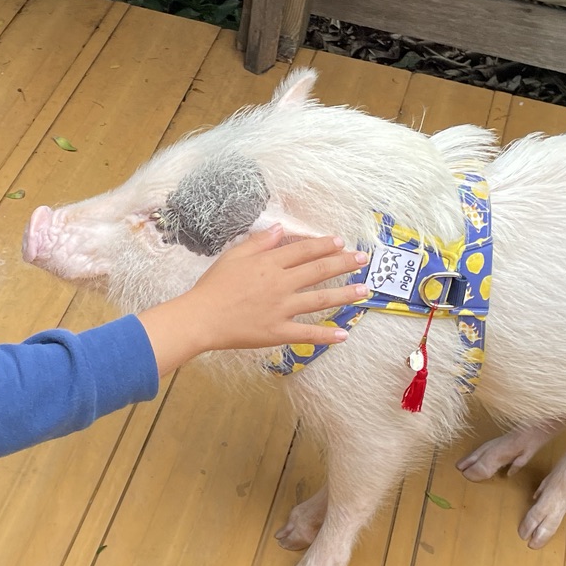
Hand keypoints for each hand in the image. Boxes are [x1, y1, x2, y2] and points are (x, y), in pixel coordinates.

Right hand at [138, 230, 368, 375]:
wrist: (201, 318)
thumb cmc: (213, 286)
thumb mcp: (233, 256)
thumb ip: (258, 243)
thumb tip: (280, 230)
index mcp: (269, 264)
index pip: (303, 251)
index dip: (323, 245)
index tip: (340, 242)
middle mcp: (280, 284)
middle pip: (318, 270)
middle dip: (343, 263)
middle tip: (363, 259)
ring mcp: (281, 309)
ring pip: (319, 299)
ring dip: (345, 294)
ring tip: (364, 290)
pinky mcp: (278, 331)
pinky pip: (306, 333)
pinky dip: (326, 335)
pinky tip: (344, 334)